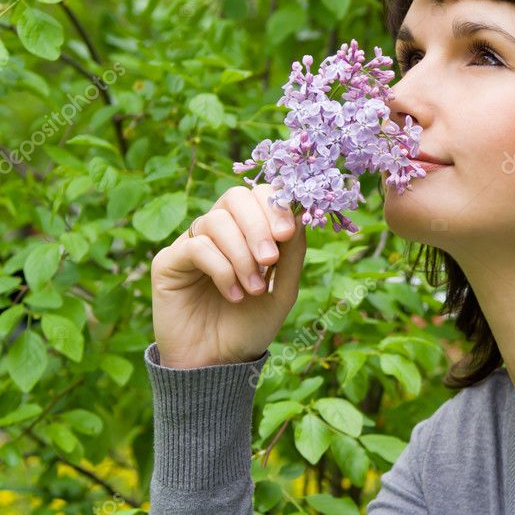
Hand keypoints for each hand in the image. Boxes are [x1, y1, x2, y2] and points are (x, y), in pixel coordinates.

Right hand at [150, 184, 306, 367]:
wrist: (219, 365)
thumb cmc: (250, 327)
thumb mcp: (283, 290)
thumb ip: (292, 255)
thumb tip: (299, 216)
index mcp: (246, 232)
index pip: (258, 196)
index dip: (274, 205)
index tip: (288, 233)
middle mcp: (217, 232)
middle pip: (235, 198)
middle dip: (258, 225)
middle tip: (270, 258)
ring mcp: (191, 244)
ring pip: (216, 221)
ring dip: (241, 255)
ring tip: (253, 288)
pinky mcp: (168, 262)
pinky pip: (196, 247)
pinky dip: (222, 269)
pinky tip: (233, 295)